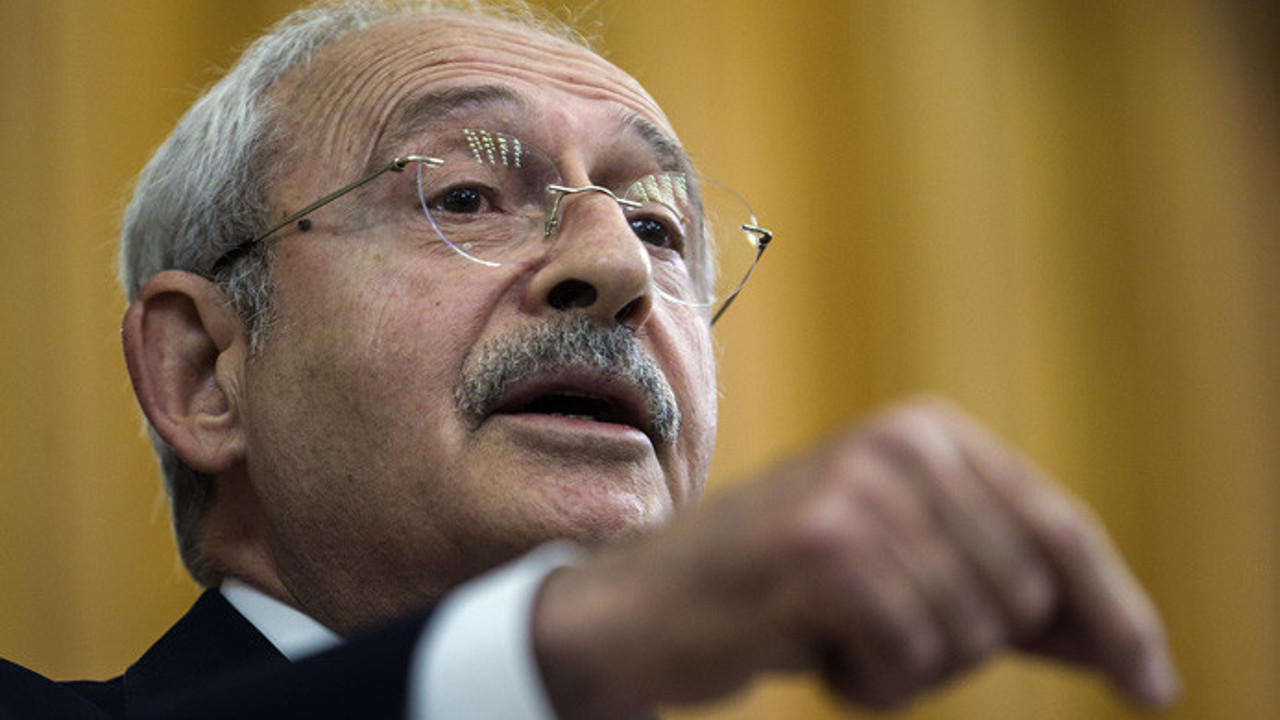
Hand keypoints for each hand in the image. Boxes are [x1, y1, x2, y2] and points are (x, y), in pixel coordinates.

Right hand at [533, 397, 1178, 717]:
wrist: (653, 606)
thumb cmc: (786, 593)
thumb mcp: (910, 574)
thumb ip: (1012, 596)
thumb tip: (1131, 649)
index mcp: (931, 434)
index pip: (1059, 531)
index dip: (1116, 614)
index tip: (1152, 684)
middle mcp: (901, 443)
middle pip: (1020, 598)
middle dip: (956, 646)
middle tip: (871, 628)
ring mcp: (859, 488)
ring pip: (967, 636)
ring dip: (904, 668)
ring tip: (831, 633)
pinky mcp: (823, 546)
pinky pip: (907, 656)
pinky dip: (865, 681)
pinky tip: (807, 646)